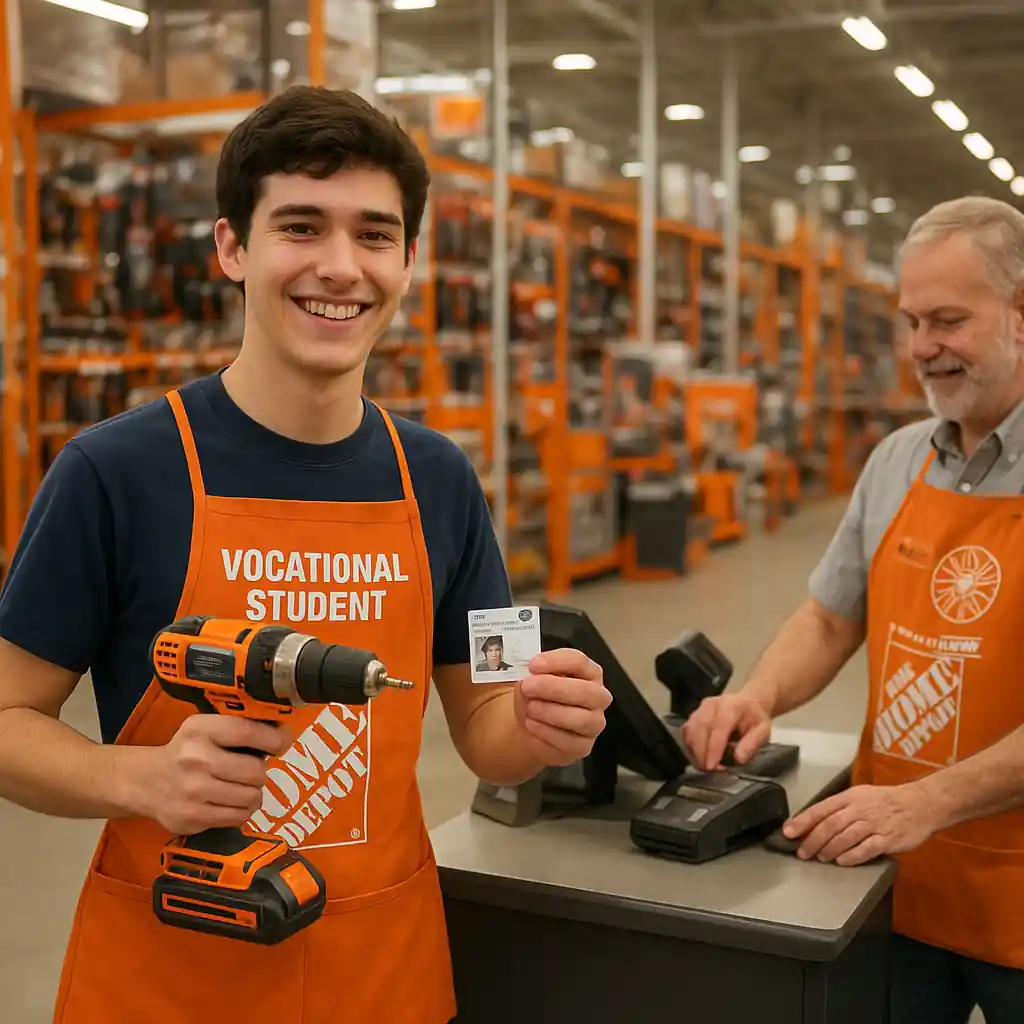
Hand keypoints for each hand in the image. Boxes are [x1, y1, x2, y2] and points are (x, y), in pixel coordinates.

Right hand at [122, 715, 290, 834]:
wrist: (145, 781)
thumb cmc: (187, 750)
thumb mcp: (205, 728)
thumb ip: (239, 728)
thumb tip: (283, 735)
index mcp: (200, 730)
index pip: (247, 732)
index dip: (274, 739)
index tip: (282, 743)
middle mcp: (195, 760)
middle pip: (255, 771)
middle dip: (260, 772)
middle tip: (252, 771)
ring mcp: (192, 792)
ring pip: (250, 797)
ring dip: (254, 793)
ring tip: (242, 788)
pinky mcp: (191, 818)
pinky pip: (237, 818)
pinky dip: (243, 811)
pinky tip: (232, 803)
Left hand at [514, 649, 610, 766]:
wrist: (530, 724)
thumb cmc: (536, 695)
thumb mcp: (529, 678)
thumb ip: (527, 672)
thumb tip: (521, 671)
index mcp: (588, 672)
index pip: (579, 661)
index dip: (556, 661)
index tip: (533, 664)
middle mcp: (597, 696)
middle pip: (585, 690)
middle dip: (554, 687)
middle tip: (528, 686)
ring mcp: (594, 723)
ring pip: (581, 719)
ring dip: (551, 712)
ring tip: (530, 708)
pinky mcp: (583, 747)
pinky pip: (570, 742)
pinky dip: (547, 733)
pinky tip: (531, 725)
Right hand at [680, 692, 771, 770]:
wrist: (747, 703)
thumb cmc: (754, 719)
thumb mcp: (763, 731)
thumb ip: (752, 744)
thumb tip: (739, 759)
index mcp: (730, 707)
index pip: (718, 729)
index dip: (713, 750)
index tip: (711, 768)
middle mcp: (711, 706)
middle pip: (699, 730)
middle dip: (701, 754)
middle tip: (710, 771)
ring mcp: (699, 710)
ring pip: (689, 732)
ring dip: (694, 753)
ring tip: (706, 766)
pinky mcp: (693, 716)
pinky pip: (686, 733)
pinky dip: (690, 748)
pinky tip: (700, 757)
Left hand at [782, 783, 939, 865]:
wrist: (921, 804)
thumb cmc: (887, 801)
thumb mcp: (860, 796)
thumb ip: (840, 809)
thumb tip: (815, 823)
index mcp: (850, 797)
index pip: (820, 809)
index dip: (802, 821)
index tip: (788, 832)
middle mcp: (860, 809)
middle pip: (830, 825)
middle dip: (812, 840)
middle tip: (802, 852)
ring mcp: (874, 824)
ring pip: (845, 837)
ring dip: (829, 849)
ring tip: (820, 857)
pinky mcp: (888, 839)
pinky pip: (866, 849)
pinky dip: (852, 856)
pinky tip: (842, 861)